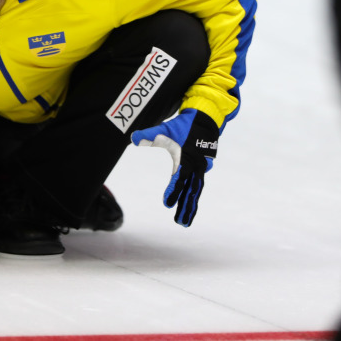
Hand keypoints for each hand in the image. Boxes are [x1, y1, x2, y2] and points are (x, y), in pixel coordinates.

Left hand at [131, 109, 218, 226]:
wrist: (207, 118)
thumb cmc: (184, 125)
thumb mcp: (166, 128)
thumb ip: (150, 135)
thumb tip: (133, 138)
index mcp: (187, 159)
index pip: (179, 179)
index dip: (173, 192)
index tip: (167, 204)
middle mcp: (196, 166)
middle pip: (191, 190)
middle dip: (186, 207)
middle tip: (180, 223)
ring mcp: (202, 167)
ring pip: (196, 189)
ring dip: (191, 204)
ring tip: (185, 220)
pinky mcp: (204, 166)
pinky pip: (198, 184)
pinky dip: (194, 194)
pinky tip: (190, 202)